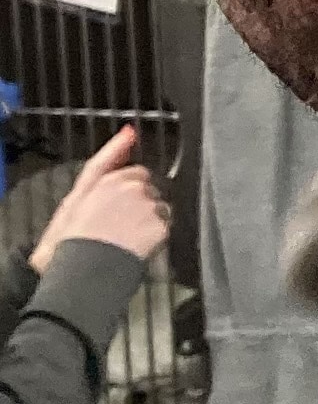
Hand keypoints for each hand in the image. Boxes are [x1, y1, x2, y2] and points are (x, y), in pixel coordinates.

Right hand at [28, 126, 170, 272]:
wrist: (82, 270)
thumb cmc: (67, 241)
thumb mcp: (72, 201)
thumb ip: (102, 164)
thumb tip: (128, 132)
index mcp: (102, 181)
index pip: (127, 169)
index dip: (127, 177)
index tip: (127, 166)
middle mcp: (129, 187)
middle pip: (146, 185)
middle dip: (139, 199)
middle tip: (121, 223)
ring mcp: (147, 205)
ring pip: (158, 206)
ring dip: (149, 218)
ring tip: (126, 238)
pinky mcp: (159, 225)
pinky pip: (164, 227)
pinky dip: (155, 236)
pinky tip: (137, 247)